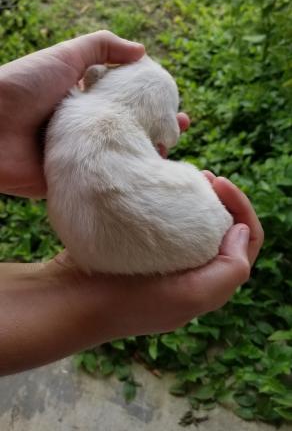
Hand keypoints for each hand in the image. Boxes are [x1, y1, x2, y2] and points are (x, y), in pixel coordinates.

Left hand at [0, 30, 188, 197]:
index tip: (175, 105)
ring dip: (146, 158)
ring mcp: (76, 157)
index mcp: (81, 102)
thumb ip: (102, 47)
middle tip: (181, 131)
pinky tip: (148, 178)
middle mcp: (82, 129)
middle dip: (156, 132)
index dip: (150, 104)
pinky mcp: (67, 182)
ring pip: (118, 158)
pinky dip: (124, 181)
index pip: (125, 103)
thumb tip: (143, 51)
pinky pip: (100, 183)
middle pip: (127, 131)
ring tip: (173, 154)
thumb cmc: (22, 85)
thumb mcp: (65, 55)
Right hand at [0, 176, 262, 373]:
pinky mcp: (141, 250)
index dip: (240, 208)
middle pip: (223, 230)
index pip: (244, 242)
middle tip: (204, 175)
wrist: (72, 301)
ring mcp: (166, 262)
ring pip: (196, 225)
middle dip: (221, 199)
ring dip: (198, 199)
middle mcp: (192, 274)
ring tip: (187, 176)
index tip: (217, 181)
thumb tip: (241, 231)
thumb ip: (229, 270)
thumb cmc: (129, 301)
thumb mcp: (190, 296)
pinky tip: (160, 189)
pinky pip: (168, 223)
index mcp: (209, 285)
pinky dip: (172, 204)